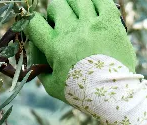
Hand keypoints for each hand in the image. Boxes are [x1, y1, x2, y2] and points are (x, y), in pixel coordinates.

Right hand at [25, 0, 146, 124]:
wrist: (113, 94)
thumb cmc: (82, 93)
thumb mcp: (53, 87)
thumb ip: (41, 71)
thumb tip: (36, 57)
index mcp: (55, 46)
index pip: (34, 22)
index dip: (34, 23)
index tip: (41, 29)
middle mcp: (71, 31)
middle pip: (56, 5)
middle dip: (56, 13)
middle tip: (62, 24)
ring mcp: (92, 24)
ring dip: (74, 7)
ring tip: (79, 18)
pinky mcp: (110, 22)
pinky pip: (101, 0)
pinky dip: (95, 3)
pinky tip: (94, 12)